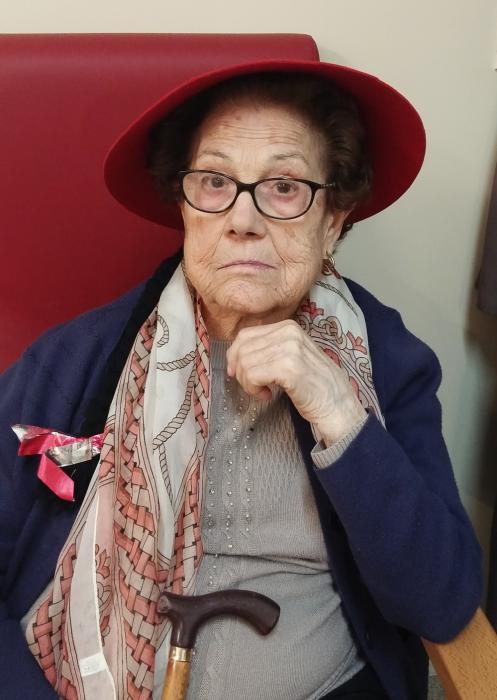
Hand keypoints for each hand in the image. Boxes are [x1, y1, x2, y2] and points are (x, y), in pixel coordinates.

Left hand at [226, 320, 366, 444]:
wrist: (337, 404)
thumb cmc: (312, 384)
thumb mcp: (290, 355)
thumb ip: (268, 349)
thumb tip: (234, 355)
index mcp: (288, 327)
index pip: (245, 335)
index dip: (235, 355)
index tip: (238, 373)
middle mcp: (288, 332)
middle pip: (242, 349)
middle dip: (241, 372)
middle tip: (254, 387)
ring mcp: (289, 348)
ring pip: (245, 363)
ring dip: (248, 383)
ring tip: (263, 391)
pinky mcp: (288, 367)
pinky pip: (252, 375)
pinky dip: (253, 389)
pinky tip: (267, 395)